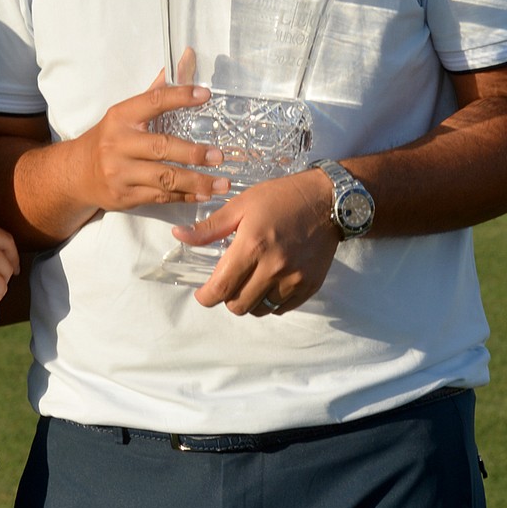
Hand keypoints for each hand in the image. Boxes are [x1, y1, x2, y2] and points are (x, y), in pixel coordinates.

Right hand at [74, 76, 231, 214]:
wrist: (77, 174)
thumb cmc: (109, 139)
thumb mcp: (125, 114)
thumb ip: (157, 92)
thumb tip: (187, 58)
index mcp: (120, 117)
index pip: (153, 101)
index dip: (180, 97)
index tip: (205, 95)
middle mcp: (118, 144)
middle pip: (162, 147)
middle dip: (193, 153)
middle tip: (219, 155)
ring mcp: (120, 172)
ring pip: (164, 178)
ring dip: (196, 182)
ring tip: (221, 184)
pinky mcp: (124, 196)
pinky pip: (160, 197)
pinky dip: (185, 196)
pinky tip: (203, 195)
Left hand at [172, 169, 338, 315]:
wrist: (328, 200)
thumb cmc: (281, 198)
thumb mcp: (241, 205)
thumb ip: (210, 227)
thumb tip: (179, 236)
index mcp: (252, 246)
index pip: (221, 288)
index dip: (206, 297)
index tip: (203, 294)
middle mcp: (274, 267)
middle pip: (238, 305)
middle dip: (226, 298)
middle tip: (228, 283)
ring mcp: (294, 279)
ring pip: (260, 309)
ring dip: (249, 301)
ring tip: (250, 282)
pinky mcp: (310, 285)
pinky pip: (282, 308)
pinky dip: (270, 302)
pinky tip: (269, 284)